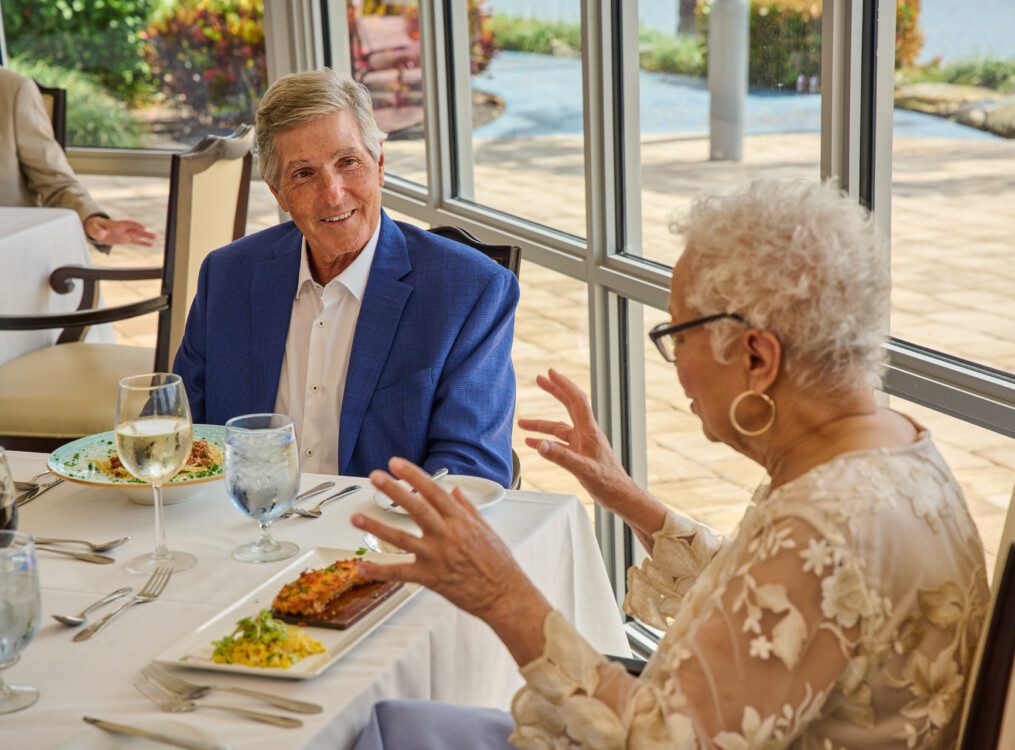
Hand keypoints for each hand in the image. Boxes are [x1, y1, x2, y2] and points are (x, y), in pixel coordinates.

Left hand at [83, 216, 156, 246]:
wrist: (94, 227)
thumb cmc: (93, 227)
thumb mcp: (93, 228)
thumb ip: (98, 231)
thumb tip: (102, 234)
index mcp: (115, 225)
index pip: (127, 224)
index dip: (135, 226)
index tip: (143, 228)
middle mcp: (122, 229)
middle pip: (135, 230)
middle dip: (144, 232)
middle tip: (153, 235)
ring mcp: (124, 234)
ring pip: (137, 235)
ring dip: (146, 237)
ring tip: (156, 238)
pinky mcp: (124, 239)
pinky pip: (135, 241)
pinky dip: (142, 243)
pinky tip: (150, 245)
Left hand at [351, 457, 550, 665]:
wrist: (505, 594)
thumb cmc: (499, 563)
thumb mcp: (487, 529)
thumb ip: (467, 509)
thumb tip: (455, 490)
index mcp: (460, 520)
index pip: (433, 491)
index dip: (413, 475)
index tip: (396, 463)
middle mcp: (447, 535)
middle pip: (415, 507)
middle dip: (393, 490)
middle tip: (375, 476)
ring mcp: (437, 556)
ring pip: (401, 538)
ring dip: (376, 526)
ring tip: (355, 517)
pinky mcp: (430, 577)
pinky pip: (400, 573)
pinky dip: (379, 570)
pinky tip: (361, 566)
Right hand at [518, 369, 667, 549]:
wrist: (621, 497)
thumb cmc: (609, 484)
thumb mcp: (583, 470)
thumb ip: (560, 457)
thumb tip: (539, 444)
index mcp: (589, 432)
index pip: (576, 400)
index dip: (563, 385)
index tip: (549, 373)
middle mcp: (586, 434)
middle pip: (568, 406)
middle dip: (553, 392)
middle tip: (538, 379)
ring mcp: (583, 444)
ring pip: (559, 428)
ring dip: (541, 425)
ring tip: (522, 424)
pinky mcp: (580, 455)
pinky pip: (560, 444)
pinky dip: (546, 443)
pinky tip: (534, 445)